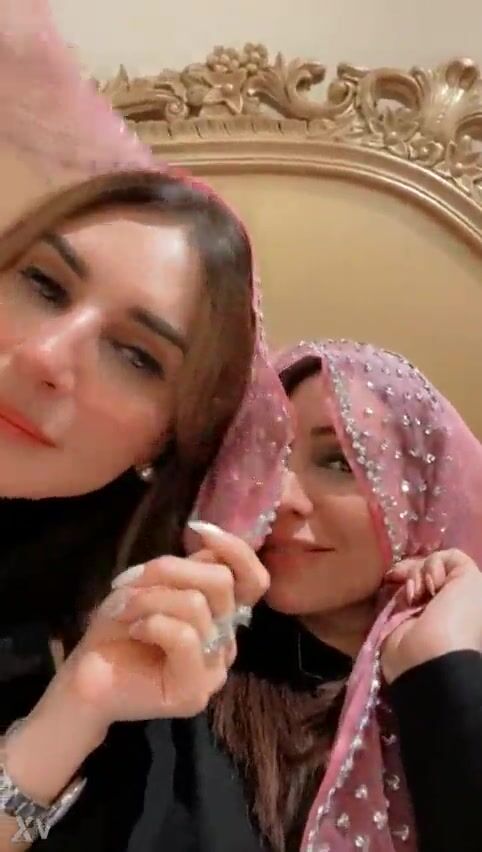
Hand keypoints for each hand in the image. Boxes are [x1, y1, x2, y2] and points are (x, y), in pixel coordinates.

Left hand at [55, 522, 268, 724]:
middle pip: (221, 581)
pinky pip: (184, 637)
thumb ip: (188, 570)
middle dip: (169, 570)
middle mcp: (225, 642)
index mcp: (220, 616)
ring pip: (197, 605)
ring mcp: (213, 669)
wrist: (83, 678)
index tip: (197, 530)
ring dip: (149, 598)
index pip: (254, 580)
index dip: (235, 550)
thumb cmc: (117, 629)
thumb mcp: (152, 585)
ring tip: (122, 609)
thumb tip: (210, 546)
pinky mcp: (194, 690)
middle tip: (130, 581)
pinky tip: (133, 631)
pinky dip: (152, 623)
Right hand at [381, 549, 481, 682]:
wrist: (428, 653)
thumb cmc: (457, 616)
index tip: (440, 578)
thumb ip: (456, 560)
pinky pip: (398, 585)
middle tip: (426, 584)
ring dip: (412, 577)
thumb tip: (434, 564)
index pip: (447, 562)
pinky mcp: (401, 611)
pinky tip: (407, 598)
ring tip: (414, 595)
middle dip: (425, 568)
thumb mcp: (472, 579)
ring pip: (412, 572)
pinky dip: (401, 587)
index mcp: (466, 594)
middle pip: (428, 565)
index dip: (441, 562)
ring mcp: (423, 604)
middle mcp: (445, 597)